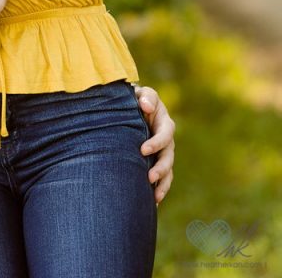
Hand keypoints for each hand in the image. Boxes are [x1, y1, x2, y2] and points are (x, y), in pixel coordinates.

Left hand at [135, 85, 174, 203]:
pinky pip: (162, 180)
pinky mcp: (157, 164)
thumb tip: (146, 105)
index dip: (157, 143)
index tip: (142, 150)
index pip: (166, 134)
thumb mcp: (140, 94)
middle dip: (161, 168)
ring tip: (155, 196)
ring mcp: (163, 154)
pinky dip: (159, 190)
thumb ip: (146, 97)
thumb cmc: (134, 100)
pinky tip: (152, 203)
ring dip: (163, 184)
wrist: (129, 110)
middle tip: (150, 177)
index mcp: (164, 122)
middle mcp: (167, 140)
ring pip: (168, 172)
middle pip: (169, 157)